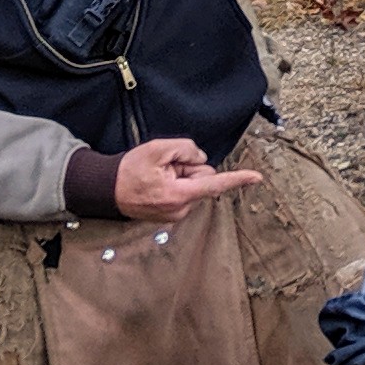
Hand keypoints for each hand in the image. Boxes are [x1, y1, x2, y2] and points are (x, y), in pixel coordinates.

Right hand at [115, 136, 266, 220]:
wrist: (107, 189)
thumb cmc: (130, 169)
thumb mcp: (158, 149)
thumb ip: (186, 149)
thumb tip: (201, 159)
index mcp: (179, 194)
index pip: (215, 184)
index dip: (237, 179)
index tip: (257, 177)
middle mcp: (180, 209)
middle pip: (203, 179)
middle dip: (190, 169)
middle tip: (165, 168)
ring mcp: (176, 215)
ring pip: (193, 186)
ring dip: (180, 177)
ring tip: (157, 177)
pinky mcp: (172, 215)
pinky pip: (184, 193)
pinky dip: (175, 185)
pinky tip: (157, 184)